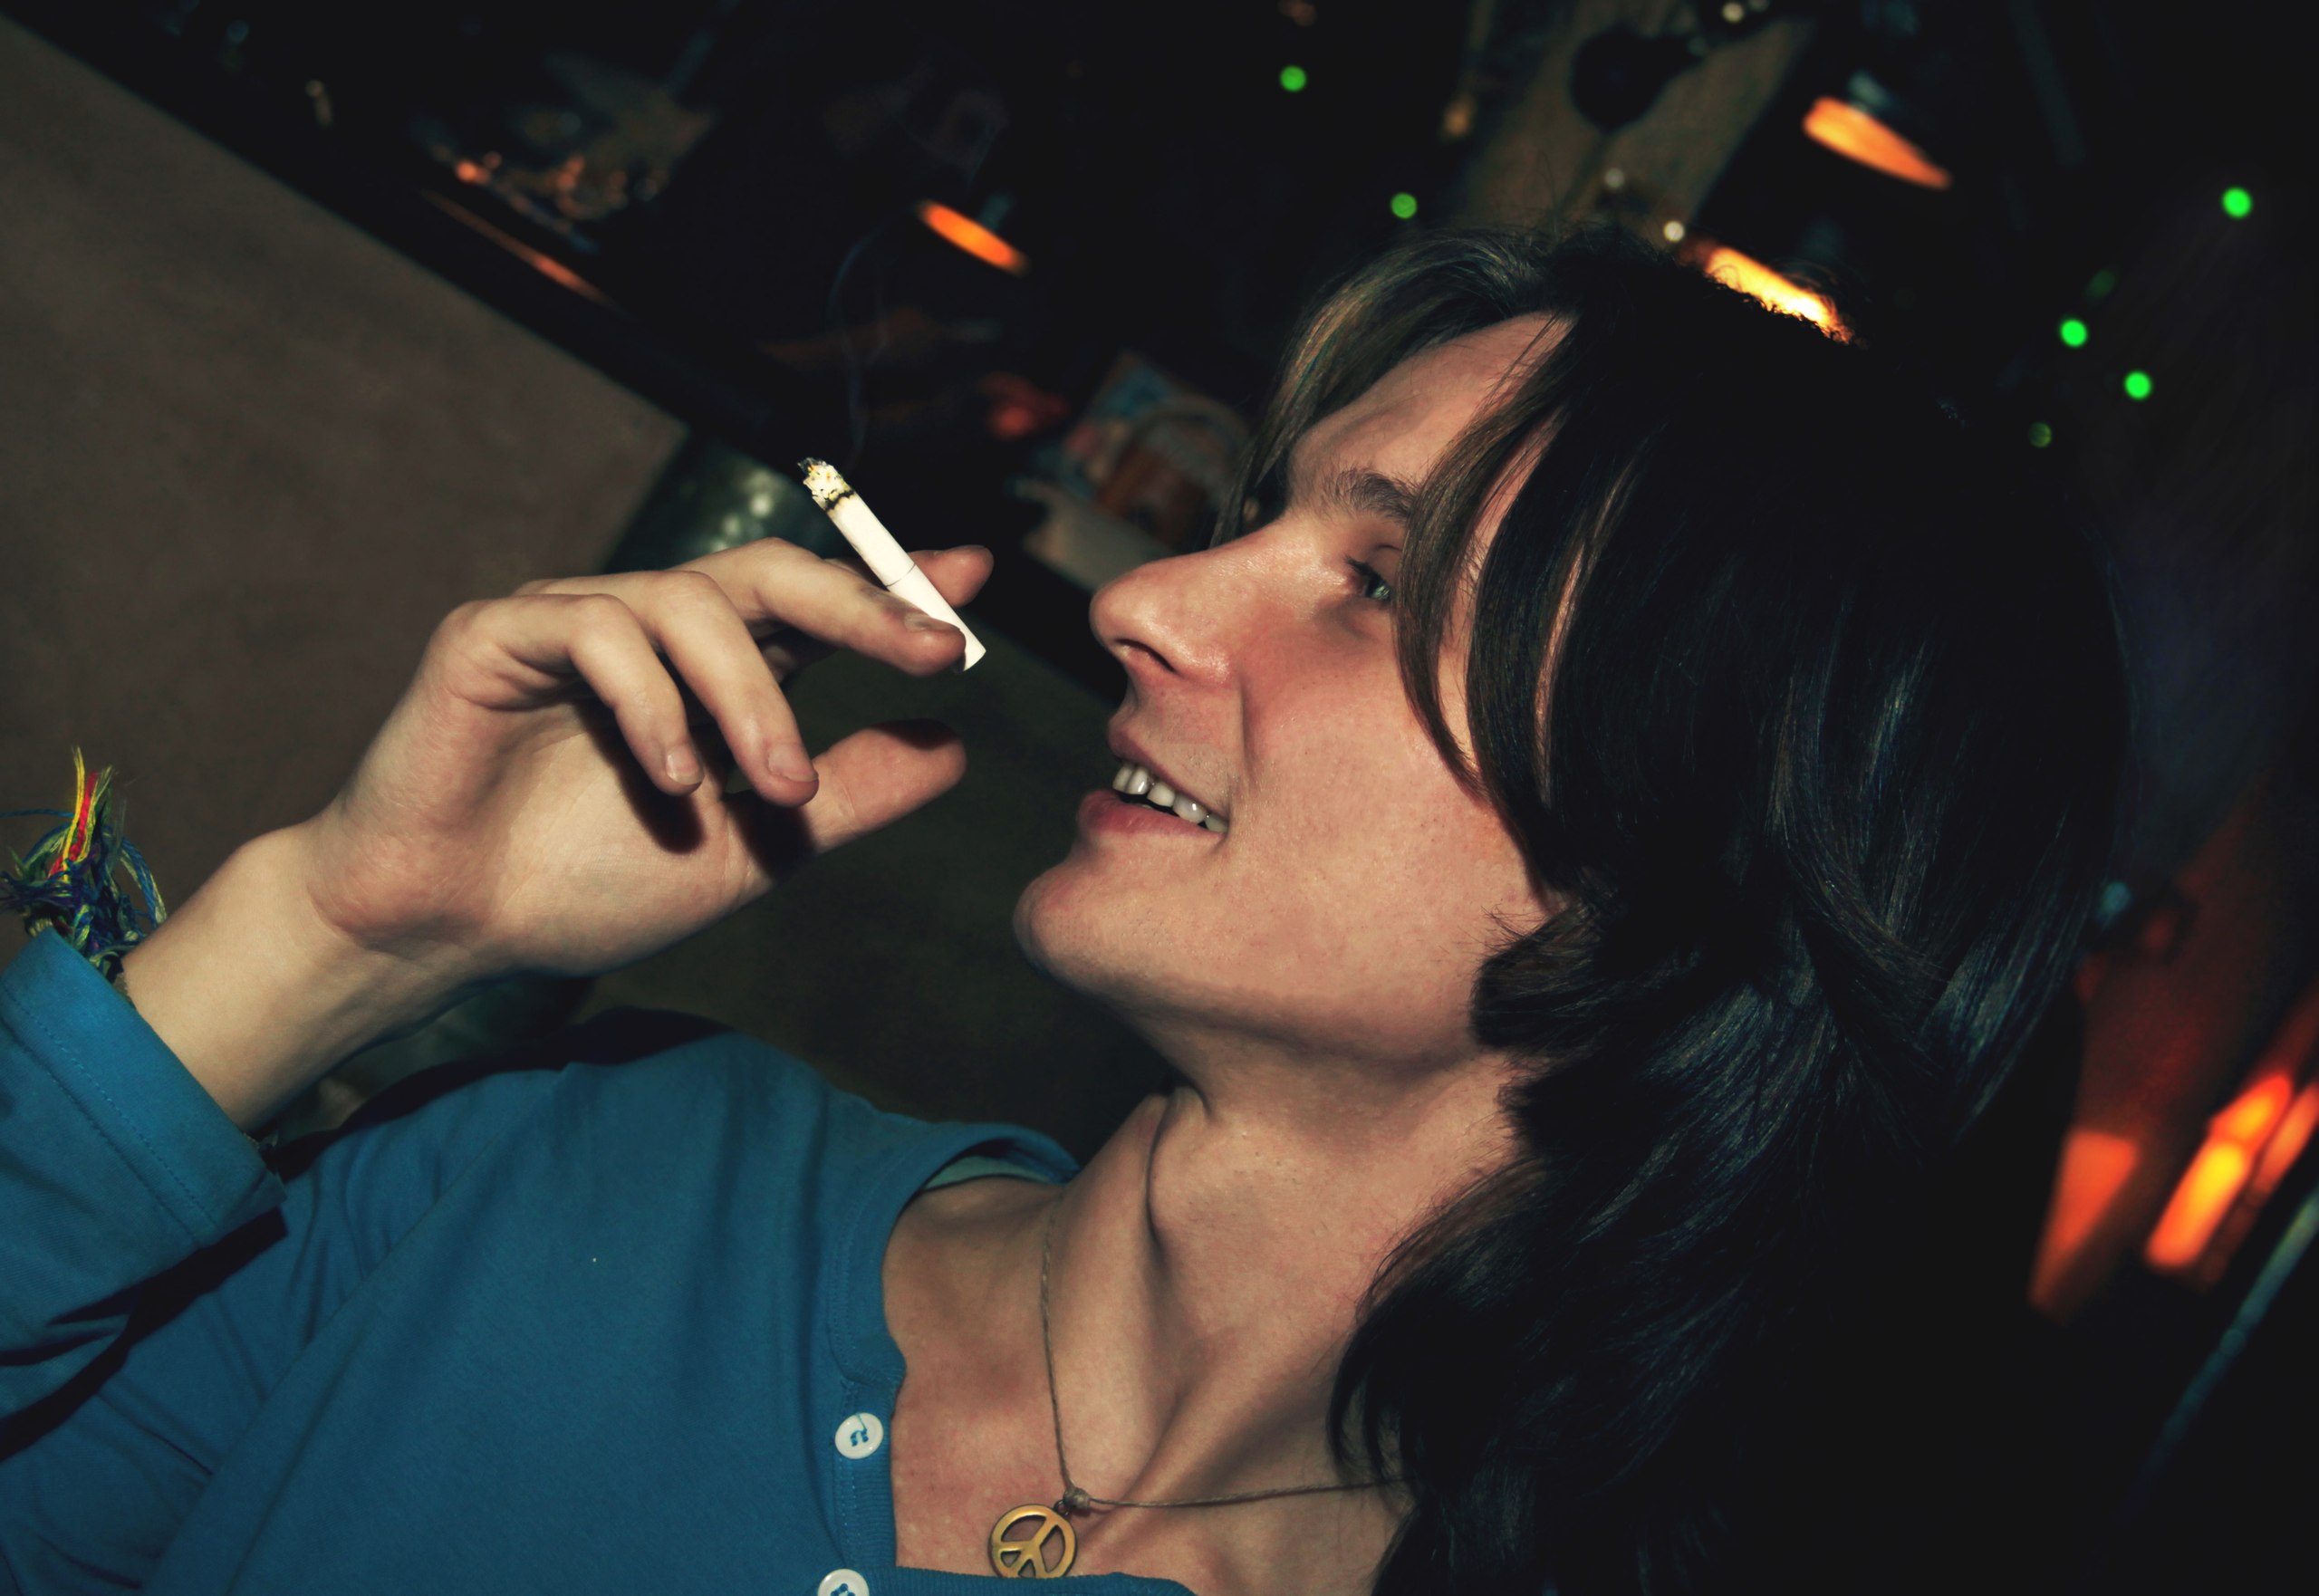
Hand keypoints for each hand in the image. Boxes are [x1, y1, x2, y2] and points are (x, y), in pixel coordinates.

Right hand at [292, 537, 990, 988]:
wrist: (454, 930)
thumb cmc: (590, 883)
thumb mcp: (758, 850)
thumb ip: (849, 796)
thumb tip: (956, 744)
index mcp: (714, 667)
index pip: (817, 603)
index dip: (893, 584)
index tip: (976, 580)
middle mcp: (650, 627)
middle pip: (770, 570)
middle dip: (859, 602)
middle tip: (932, 646)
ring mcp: (572, 618)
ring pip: (689, 603)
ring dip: (753, 696)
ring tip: (779, 786)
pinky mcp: (495, 633)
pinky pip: (594, 631)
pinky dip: (650, 701)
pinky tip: (675, 778)